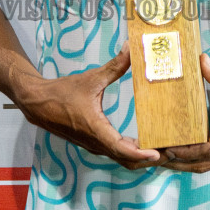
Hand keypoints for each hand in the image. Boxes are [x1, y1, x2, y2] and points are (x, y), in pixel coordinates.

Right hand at [14, 47, 162, 169]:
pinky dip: (132, 152)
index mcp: (96, 130)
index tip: (158, 153)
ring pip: (122, 159)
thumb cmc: (62, 93)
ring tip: (163, 148)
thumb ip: (114, 66)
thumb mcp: (91, 78)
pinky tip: (145, 143)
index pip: (123, 149)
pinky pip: (116, 153)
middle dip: (150, 159)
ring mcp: (95, 146)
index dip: (141, 154)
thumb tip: (131, 48)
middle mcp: (97, 143)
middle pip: (127, 160)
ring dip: (142, 158)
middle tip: (172, 151)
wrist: (38, 104)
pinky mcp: (94, 144)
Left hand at [157, 55, 209, 172]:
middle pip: (202, 164)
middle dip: (177, 162)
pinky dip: (198, 160)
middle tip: (154, 156)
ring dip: (186, 164)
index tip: (165, 147)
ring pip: (208, 166)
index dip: (184, 151)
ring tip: (163, 157)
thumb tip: (199, 61)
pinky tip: (184, 153)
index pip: (207, 149)